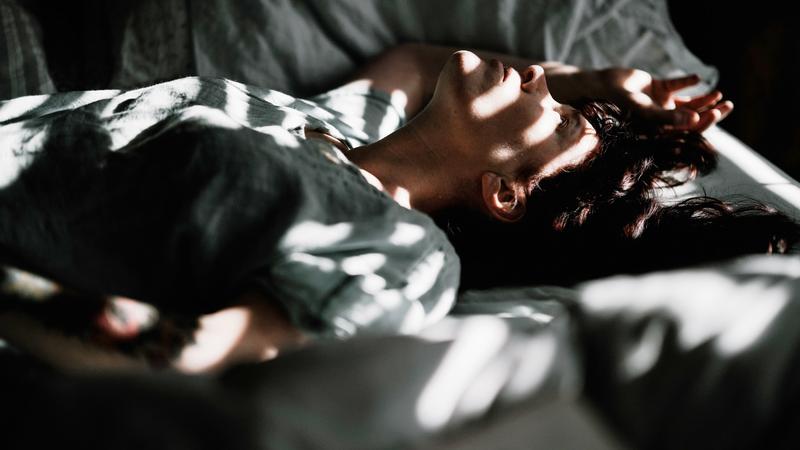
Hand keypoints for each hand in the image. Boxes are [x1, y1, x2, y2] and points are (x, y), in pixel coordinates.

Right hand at [587, 68, 733, 131]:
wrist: (602, 86)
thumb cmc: (619, 102)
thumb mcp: (645, 110)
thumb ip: (668, 116)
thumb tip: (695, 119)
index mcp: (659, 130)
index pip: (686, 131)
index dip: (703, 124)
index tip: (716, 114)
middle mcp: (662, 119)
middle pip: (691, 118)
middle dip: (710, 112)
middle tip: (728, 105)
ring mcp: (661, 103)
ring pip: (688, 103)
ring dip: (704, 99)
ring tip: (719, 94)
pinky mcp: (658, 88)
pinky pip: (676, 85)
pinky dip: (687, 82)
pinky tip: (697, 78)